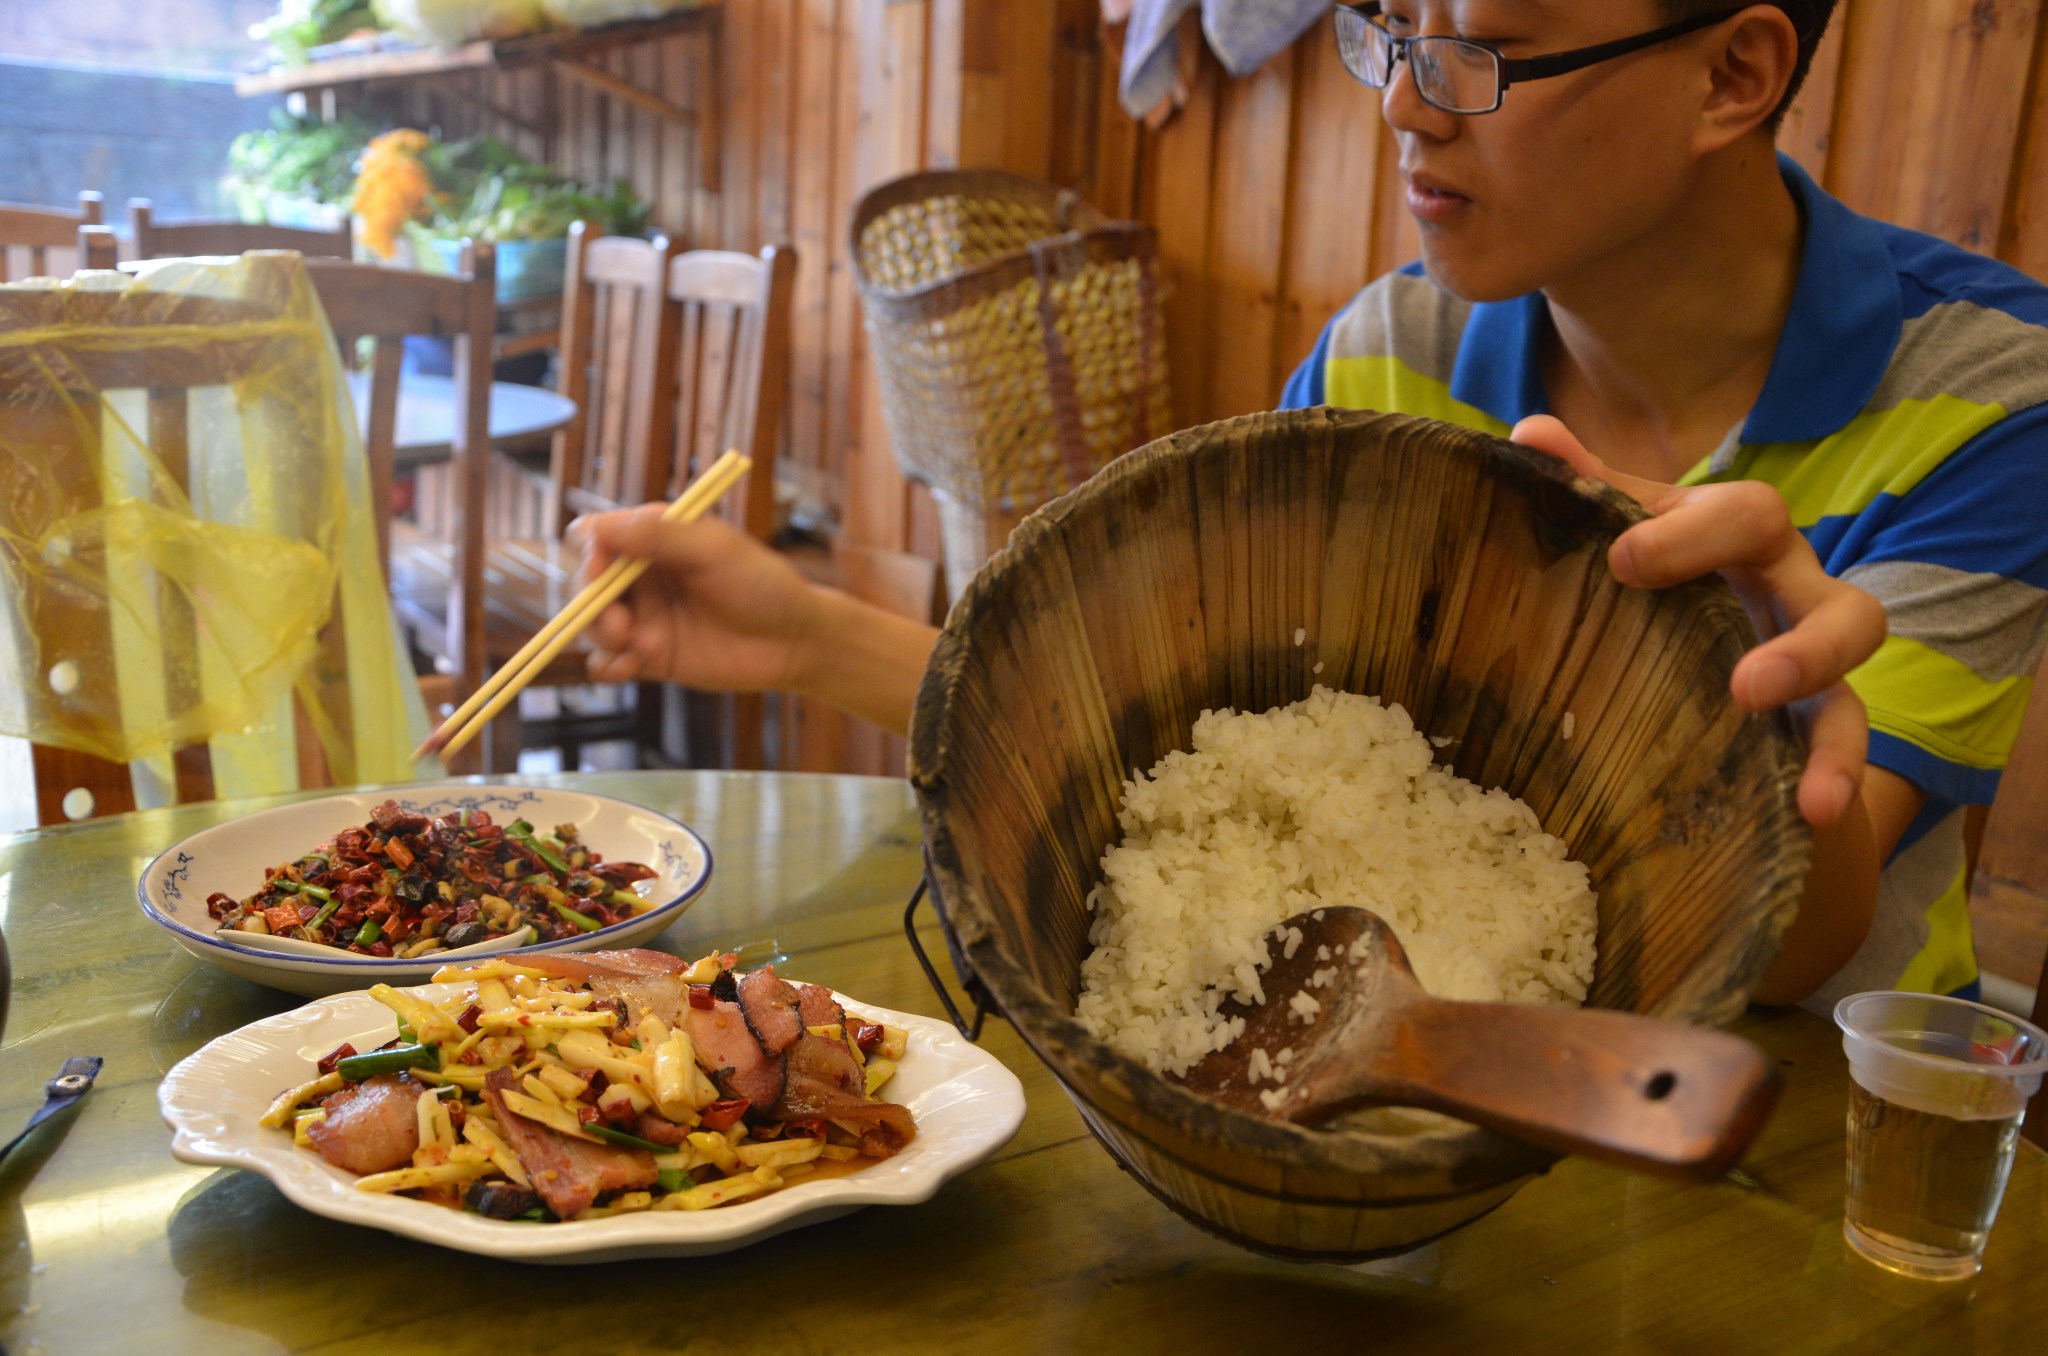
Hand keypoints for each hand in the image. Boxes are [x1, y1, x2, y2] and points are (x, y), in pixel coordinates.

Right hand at [572, 506, 826, 692]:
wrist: (794, 641)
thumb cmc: (762, 584)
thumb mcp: (714, 550)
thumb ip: (658, 536)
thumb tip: (596, 527)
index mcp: (654, 540)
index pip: (597, 538)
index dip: (591, 551)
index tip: (601, 566)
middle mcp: (642, 577)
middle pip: (585, 584)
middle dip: (591, 604)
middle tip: (620, 625)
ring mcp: (644, 618)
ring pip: (592, 625)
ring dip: (604, 637)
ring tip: (644, 647)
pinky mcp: (649, 657)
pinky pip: (606, 663)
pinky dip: (606, 667)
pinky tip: (629, 668)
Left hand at [1510, 415, 1886, 828]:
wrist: (1701, 633)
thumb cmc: (1654, 569)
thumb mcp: (1625, 527)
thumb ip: (1584, 484)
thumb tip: (1526, 434)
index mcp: (1740, 537)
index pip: (1743, 514)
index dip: (1690, 535)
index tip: (1623, 562)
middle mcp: (1791, 589)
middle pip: (1833, 600)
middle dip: (1800, 644)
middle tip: (1743, 686)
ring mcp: (1814, 655)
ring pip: (1856, 677)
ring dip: (1830, 717)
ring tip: (1801, 775)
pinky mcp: (1819, 718)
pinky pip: (1841, 741)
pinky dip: (1836, 776)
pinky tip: (1817, 815)